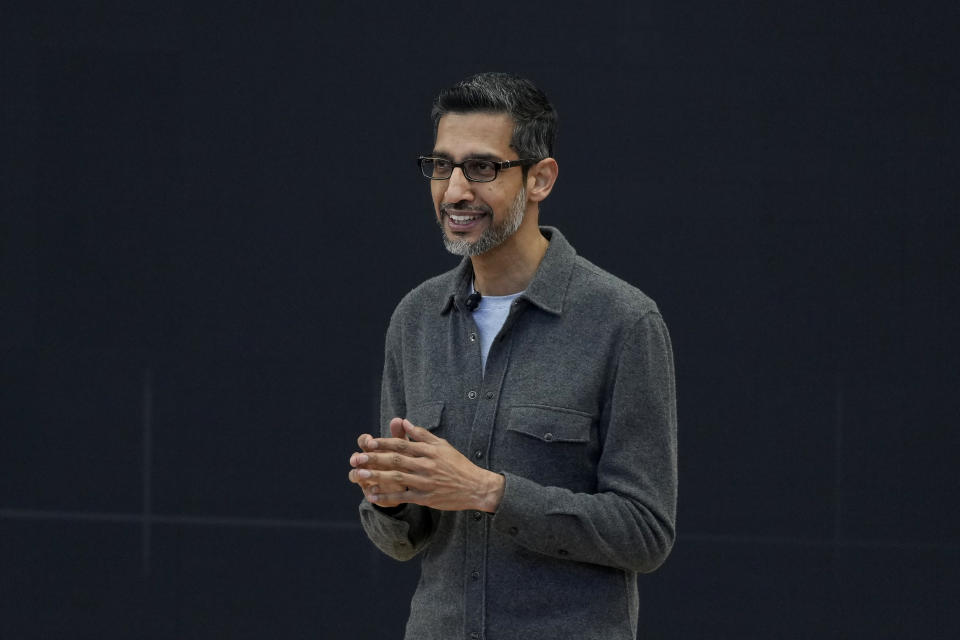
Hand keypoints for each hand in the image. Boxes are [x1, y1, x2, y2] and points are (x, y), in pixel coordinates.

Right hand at [348, 419, 409, 506]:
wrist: (408, 482)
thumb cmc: (403, 459)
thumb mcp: (403, 447)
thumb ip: (399, 435)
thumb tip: (398, 420)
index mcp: (372, 449)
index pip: (363, 441)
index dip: (364, 440)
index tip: (369, 439)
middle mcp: (365, 463)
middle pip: (356, 458)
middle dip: (356, 458)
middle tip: (358, 458)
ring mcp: (366, 478)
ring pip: (355, 475)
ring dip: (357, 474)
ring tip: (361, 475)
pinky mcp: (372, 493)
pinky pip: (368, 493)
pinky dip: (370, 492)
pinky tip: (374, 492)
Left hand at [356, 418, 504, 511]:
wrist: (475, 487)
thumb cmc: (458, 464)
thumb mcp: (443, 445)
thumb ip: (423, 434)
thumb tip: (405, 422)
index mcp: (429, 450)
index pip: (402, 444)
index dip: (383, 443)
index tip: (368, 442)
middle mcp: (426, 465)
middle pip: (396, 460)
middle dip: (374, 459)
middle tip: (356, 458)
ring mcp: (426, 482)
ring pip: (397, 478)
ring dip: (376, 477)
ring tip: (359, 476)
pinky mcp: (426, 498)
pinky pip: (403, 497)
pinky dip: (387, 497)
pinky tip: (373, 496)